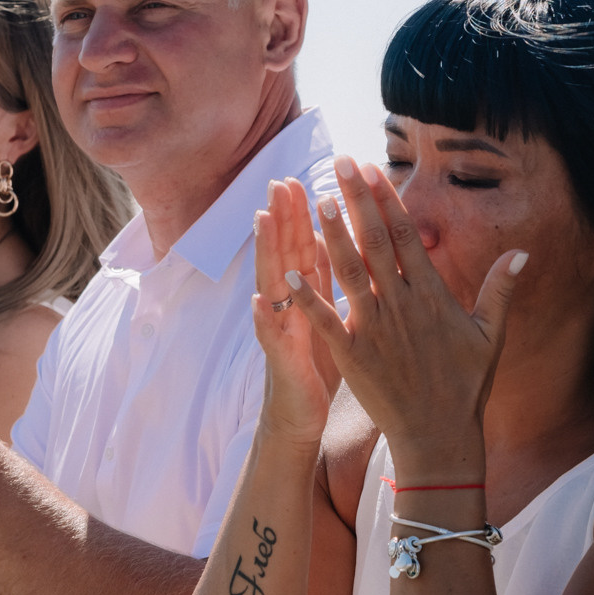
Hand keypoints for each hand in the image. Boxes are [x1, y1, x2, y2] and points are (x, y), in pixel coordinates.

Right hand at [252, 178, 339, 447]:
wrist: (300, 416)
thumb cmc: (317, 364)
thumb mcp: (328, 316)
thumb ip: (327, 281)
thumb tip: (336, 241)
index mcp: (305, 295)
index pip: (302, 246)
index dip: (300, 214)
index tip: (301, 178)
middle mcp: (287, 306)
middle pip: (283, 254)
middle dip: (281, 218)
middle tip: (279, 181)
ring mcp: (280, 329)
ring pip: (271, 284)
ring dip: (265, 252)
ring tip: (261, 221)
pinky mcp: (281, 359)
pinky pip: (270, 337)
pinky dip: (263, 318)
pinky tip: (257, 299)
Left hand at [284, 158, 520, 474]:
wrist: (440, 435)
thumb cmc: (466, 385)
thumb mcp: (490, 335)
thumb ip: (499, 289)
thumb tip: (521, 252)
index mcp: (431, 295)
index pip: (404, 236)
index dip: (386, 199)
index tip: (372, 168)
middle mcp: (401, 304)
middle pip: (374, 242)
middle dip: (356, 200)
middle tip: (339, 162)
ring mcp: (375, 329)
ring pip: (350, 272)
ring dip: (332, 235)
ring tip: (316, 200)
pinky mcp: (353, 355)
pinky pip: (326, 322)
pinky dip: (307, 299)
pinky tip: (288, 274)